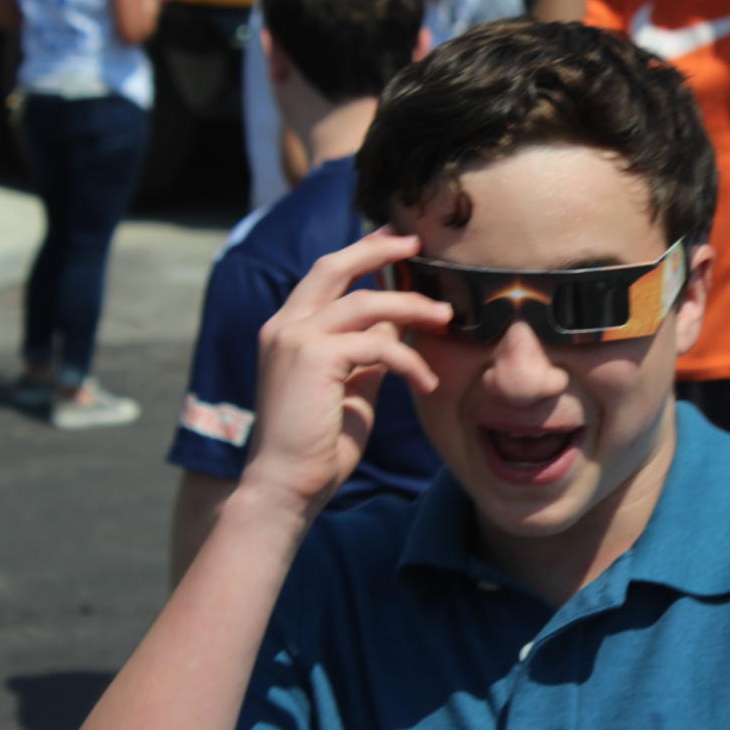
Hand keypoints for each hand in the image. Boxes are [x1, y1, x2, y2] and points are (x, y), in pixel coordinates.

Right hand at [240, 230, 452, 517]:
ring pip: (365, 303)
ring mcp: (294, 338)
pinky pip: (377, 344)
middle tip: (417, 244)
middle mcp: (284, 326)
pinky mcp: (313, 357)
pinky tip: (427, 382)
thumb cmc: (319, 444)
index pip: (325, 277)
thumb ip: (368, 352)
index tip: (397, 243)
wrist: (287, 485)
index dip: (361, 255)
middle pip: (334, 266)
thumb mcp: (352, 386)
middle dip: (378, 250)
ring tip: (445, 317)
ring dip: (411, 306)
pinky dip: (408, 360)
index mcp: (288, 330)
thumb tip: (398, 325)